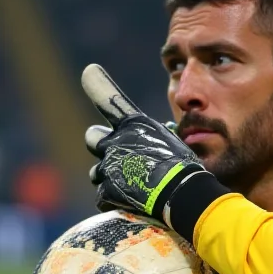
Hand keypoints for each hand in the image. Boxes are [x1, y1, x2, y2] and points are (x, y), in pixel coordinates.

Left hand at [81, 64, 212, 225]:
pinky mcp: (107, 189)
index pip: (110, 100)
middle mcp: (115, 142)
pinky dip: (114, 198)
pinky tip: (132, 201)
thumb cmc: (183, 167)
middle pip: (92, 138)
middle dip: (101, 146)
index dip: (98, 85)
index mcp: (133, 125)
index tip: (89, 72)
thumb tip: (144, 141)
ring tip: (132, 184)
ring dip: (109, 176)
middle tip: (117, 158)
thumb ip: (148, 137)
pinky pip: (103, 194)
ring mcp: (108, 166)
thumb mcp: (170, 141)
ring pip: (97, 171)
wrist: (181, 193)